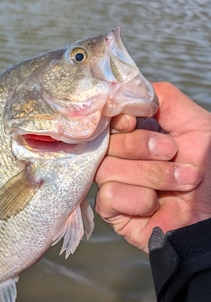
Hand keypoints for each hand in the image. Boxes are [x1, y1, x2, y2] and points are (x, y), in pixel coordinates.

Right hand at [95, 82, 210, 251]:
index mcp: (138, 136)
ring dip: (151, 175)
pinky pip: (108, 197)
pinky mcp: (114, 212)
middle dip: (142, 147)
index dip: (118, 119)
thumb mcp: (196, 124)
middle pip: (106, 143)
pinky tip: (156, 204)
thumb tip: (128, 88)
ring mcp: (116, 185)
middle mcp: (123, 158)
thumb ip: (164, 99)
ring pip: (106, 170)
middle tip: (173, 153)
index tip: (134, 121)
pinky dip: (137, 199)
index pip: (108, 120)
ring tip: (182, 182)